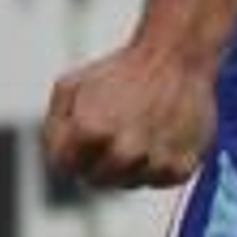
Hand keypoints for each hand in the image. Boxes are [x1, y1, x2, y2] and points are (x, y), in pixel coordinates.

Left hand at [43, 40, 216, 189]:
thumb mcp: (71, 85)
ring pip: (130, 182)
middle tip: (119, 128)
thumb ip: (54, 129)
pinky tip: (164, 135)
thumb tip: (57, 162)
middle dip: (101, 160)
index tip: (91, 129)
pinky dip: (160, 164)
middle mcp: (123, 151)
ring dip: (132, 164)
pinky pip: (160, 180)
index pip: (65, 167)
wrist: (178, 53)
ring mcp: (154, 162)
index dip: (74, 149)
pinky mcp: (181, 167)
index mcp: (90, 129)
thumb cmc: (123, 69)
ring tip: (144, 128)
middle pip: (97, 179)